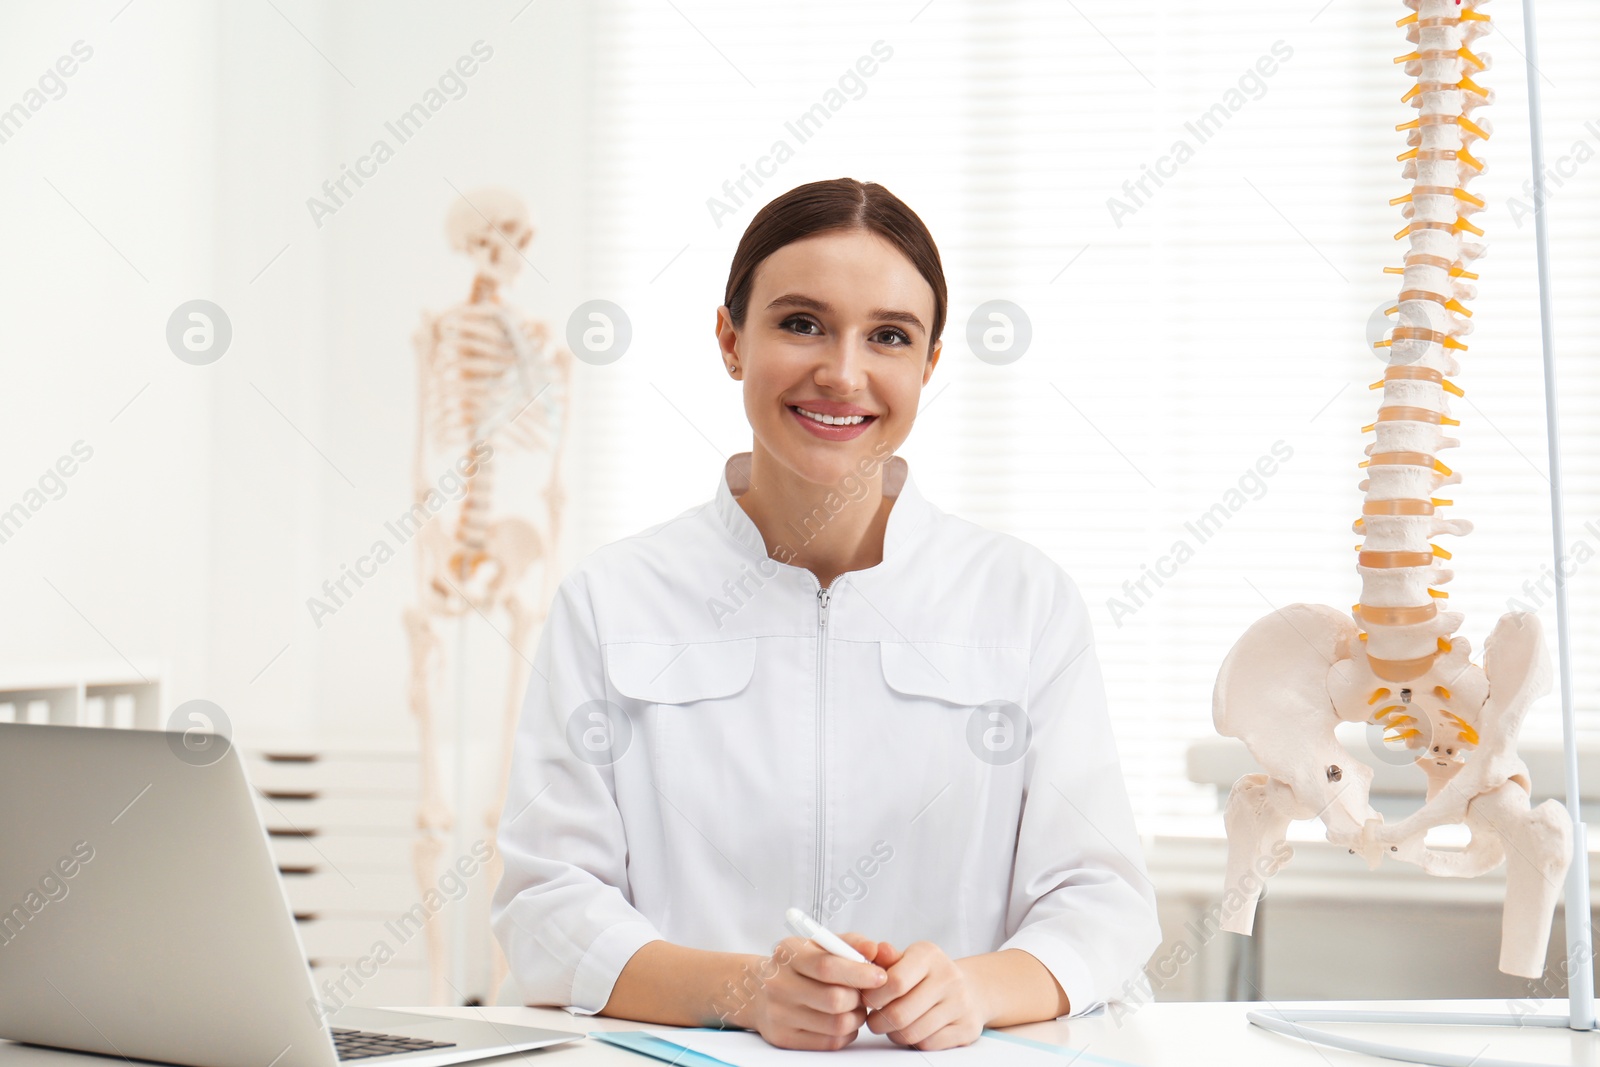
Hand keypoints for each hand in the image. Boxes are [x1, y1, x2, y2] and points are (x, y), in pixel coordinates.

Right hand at [745, 933, 888, 1049]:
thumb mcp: (819, 944)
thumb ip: (850, 943)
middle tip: (866, 992)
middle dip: (860, 997)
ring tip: (854, 1005)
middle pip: (835, 999)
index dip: (859, 972)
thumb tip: (876, 950)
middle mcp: (779, 984)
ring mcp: (779, 1014)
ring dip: (857, 1016)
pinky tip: (842, 1018)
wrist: (759, 991)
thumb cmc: (798, 965)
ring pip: (837, 1024)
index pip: (827, 966)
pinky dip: (846, 1032)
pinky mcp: (784, 1038)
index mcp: (788, 953)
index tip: (880, 976)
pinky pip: (830, 1042)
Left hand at [859, 940, 987, 1049]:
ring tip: (889, 1026)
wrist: (969, 989)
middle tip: (873, 1020)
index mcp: (929, 955)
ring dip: (893, 1033)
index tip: (867, 1001)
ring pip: (912, 1032)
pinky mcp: (967, 1028)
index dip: (874, 997)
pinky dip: (913, 1042)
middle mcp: (948, 977)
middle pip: (900, 1013)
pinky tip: (909, 1031)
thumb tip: (875, 950)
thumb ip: (887, 958)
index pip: (895, 982)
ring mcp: (960, 1003)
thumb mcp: (908, 958)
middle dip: (878, 1021)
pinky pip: (928, 1044)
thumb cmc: (928, 975)